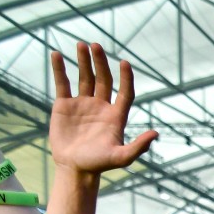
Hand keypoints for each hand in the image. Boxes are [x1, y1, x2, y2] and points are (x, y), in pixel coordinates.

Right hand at [49, 42, 156, 174]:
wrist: (75, 169)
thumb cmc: (99, 164)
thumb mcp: (122, 158)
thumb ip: (139, 146)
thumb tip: (156, 134)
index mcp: (116, 116)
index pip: (125, 92)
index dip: (126, 78)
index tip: (124, 62)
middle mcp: (101, 107)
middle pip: (104, 79)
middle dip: (101, 62)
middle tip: (96, 45)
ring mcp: (83, 104)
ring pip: (85, 77)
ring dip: (83, 61)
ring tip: (81, 44)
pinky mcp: (65, 105)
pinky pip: (63, 83)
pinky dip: (60, 69)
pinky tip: (57, 55)